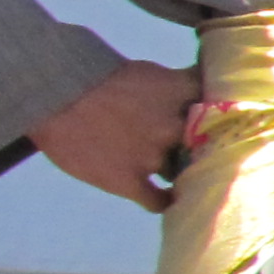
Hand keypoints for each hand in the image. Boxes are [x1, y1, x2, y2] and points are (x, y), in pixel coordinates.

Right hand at [30, 58, 203, 211]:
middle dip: (196, 147)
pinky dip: (161, 201)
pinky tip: (163, 199)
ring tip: (170, 171)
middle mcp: (174, 126)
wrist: (52, 93)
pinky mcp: (128, 180)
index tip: (221, 122)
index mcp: (181, 93)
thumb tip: (199, 95)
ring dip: (175, 172)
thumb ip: (177, 89)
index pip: (219, 106)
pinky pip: (157, 201)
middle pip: (202, 145)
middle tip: (190, 149)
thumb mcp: (148, 72)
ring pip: (179, 172)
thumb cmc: (97, 77)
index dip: (220, 116)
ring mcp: (152, 156)